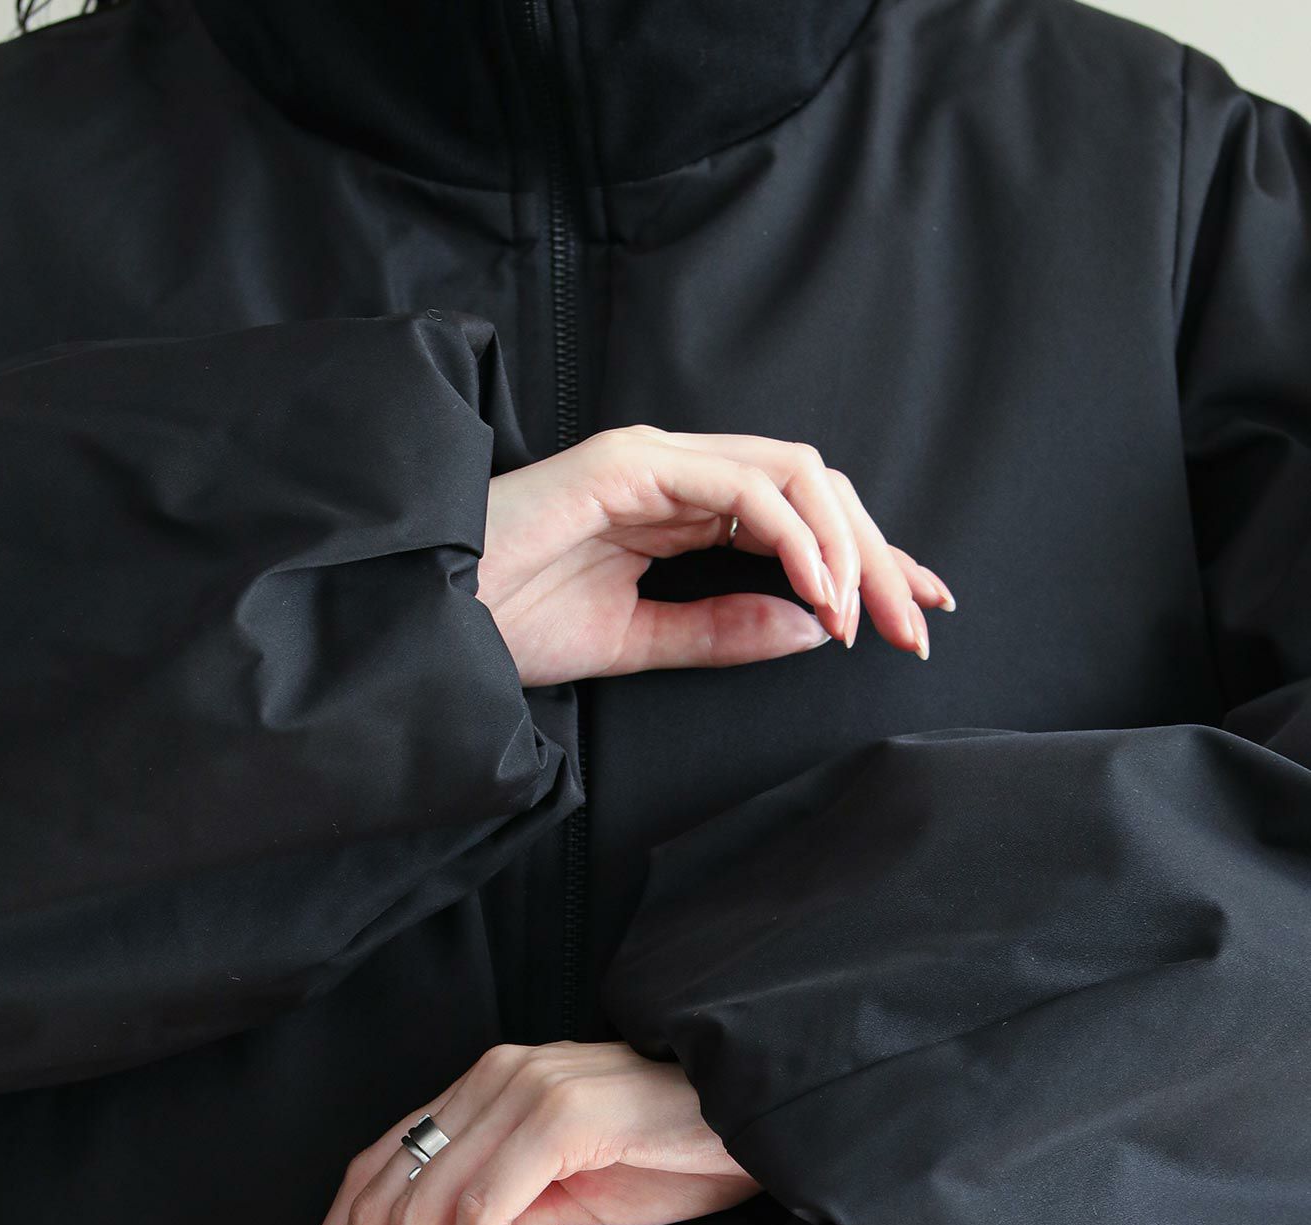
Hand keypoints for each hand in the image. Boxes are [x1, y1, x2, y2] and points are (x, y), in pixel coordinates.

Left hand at [291, 1041, 761, 1224]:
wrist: (762, 1114)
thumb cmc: (678, 1152)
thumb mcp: (570, 1189)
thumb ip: (498, 1215)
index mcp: (482, 1091)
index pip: (376, 1167)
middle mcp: (490, 1079)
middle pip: (383, 1195)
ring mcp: (524, 1092)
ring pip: (421, 1209)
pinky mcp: (562, 1118)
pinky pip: (487, 1209)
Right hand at [476, 423, 953, 685]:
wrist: (430, 623)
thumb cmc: (507, 624)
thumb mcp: (639, 642)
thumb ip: (725, 631)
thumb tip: (815, 627)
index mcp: (681, 509)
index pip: (802, 517)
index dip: (870, 560)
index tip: (917, 612)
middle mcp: (678, 473)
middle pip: (816, 488)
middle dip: (878, 556)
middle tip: (915, 628)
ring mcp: (655, 460)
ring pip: (795, 474)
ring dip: (848, 547)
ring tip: (866, 616)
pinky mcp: (630, 464)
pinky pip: (745, 487)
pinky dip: (796, 539)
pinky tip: (818, 593)